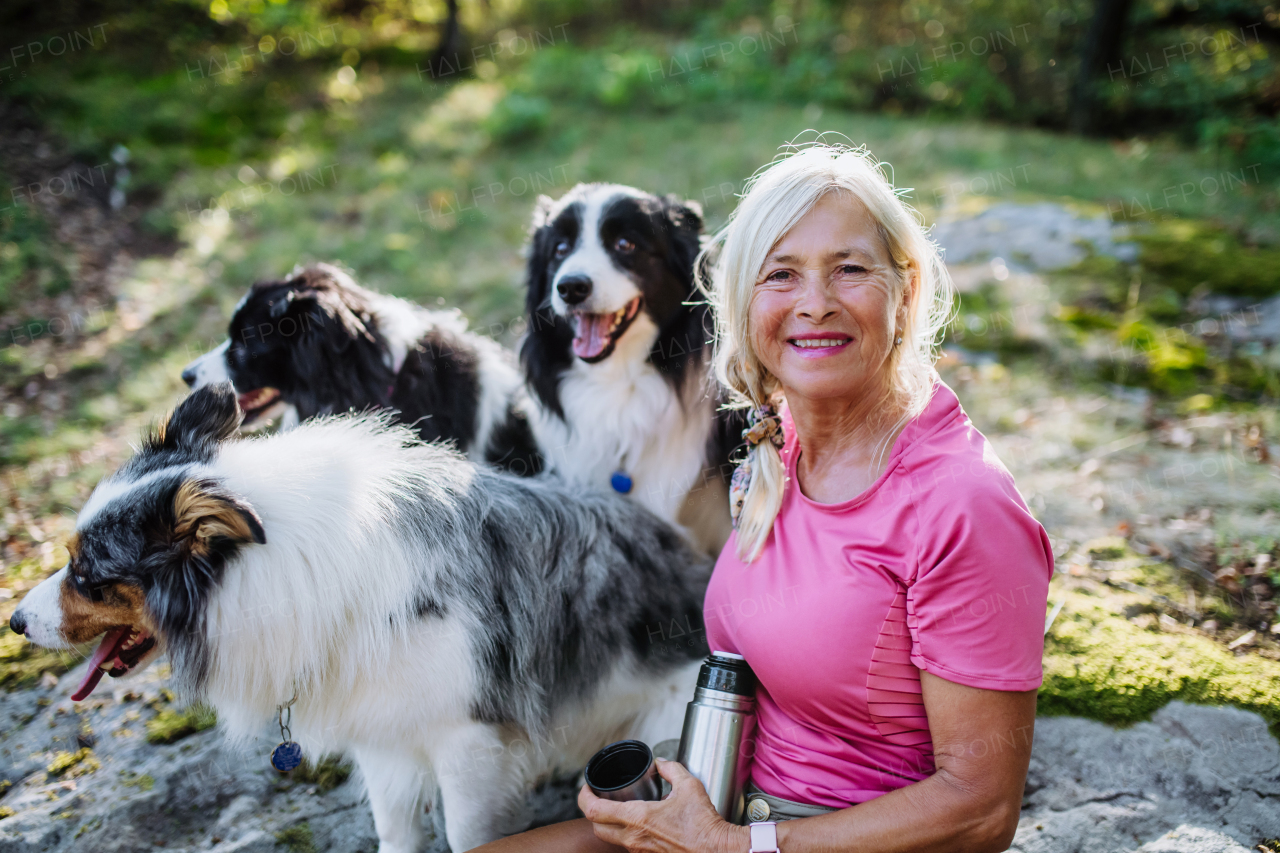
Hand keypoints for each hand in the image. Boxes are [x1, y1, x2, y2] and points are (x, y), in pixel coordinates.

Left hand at [578, 758, 749, 852]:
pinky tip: (637, 824)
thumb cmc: (703, 824)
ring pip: (610, 838)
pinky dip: (625, 834)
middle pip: (596, 827)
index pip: (594, 810)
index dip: (583, 797)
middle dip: (592, 811)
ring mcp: (639, 851)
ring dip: (608, 823)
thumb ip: (671, 769)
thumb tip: (661, 763)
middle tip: (597, 798)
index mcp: (638, 817)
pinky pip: (627, 846)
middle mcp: (633, 837)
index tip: (586, 787)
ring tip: (616, 809)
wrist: (716, 851)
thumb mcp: (689, 786)